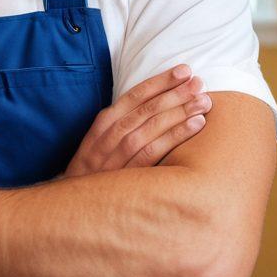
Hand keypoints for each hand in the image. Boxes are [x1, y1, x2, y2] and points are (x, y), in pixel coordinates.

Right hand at [61, 64, 210, 176]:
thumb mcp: (99, 142)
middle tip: (199, 82)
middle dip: (174, 92)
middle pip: (146, 108)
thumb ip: (122, 125)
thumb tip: (156, 107)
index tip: (183, 70)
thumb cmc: (94, 170)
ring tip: (203, 101)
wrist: (72, 206)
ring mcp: (116, 156)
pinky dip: (175, 136)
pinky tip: (195, 125)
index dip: (160, 81)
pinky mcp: (126, 175)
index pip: (134, 95)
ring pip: (151, 126)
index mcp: (103, 123)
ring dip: (179, 111)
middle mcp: (109, 135)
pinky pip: (154, 151)